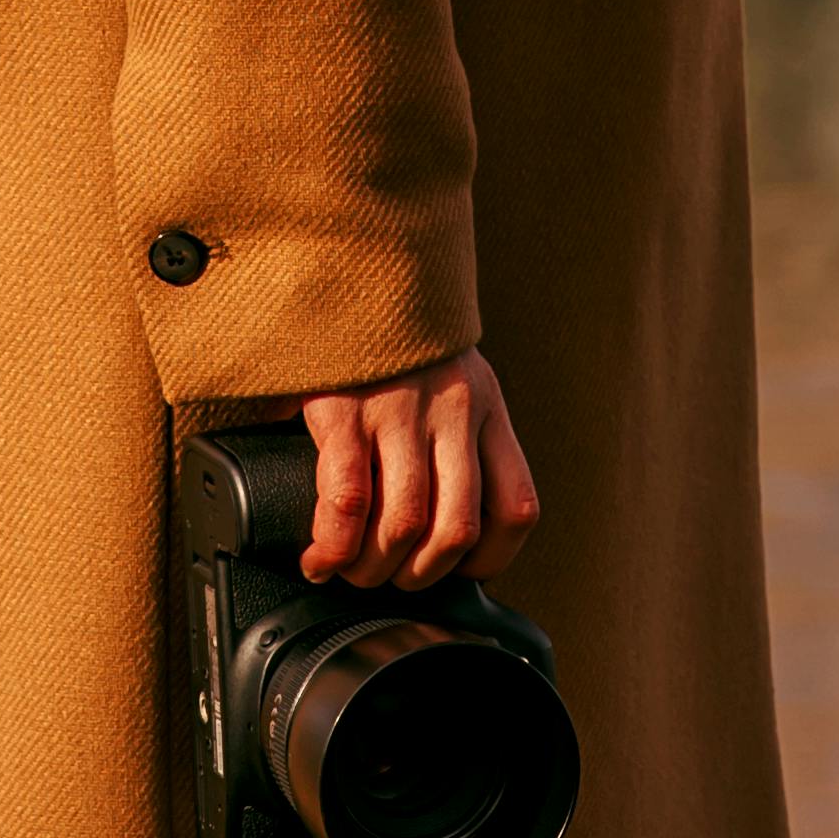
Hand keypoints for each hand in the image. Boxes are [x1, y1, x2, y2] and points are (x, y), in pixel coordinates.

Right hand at [297, 349, 539, 590]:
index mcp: (487, 405)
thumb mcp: (450, 376)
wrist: (350, 261)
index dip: (490, 560)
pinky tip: (321, 557)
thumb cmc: (394, 338)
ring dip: (374, 569)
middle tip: (392, 576)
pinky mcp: (344, 408)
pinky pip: (348, 501)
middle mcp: (452, 409)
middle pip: (456, 529)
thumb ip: (457, 436)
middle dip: (420, 576)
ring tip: (353, 569)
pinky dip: (333, 546)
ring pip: (403, 525)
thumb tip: (448, 527)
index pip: (517, 508)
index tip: (457, 570)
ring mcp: (398, 409)